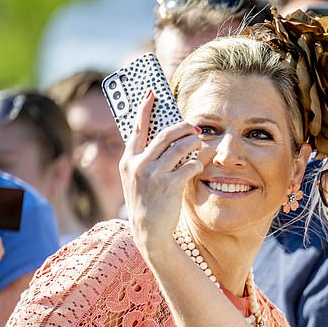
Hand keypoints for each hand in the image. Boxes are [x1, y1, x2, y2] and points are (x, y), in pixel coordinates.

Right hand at [119, 90, 201, 263]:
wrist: (148, 233)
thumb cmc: (146, 204)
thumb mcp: (137, 181)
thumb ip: (145, 159)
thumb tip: (165, 138)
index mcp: (127, 162)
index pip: (136, 128)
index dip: (144, 109)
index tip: (152, 93)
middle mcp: (137, 166)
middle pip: (163, 135)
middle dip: (181, 128)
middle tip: (193, 127)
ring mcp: (152, 176)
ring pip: (178, 148)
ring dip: (192, 143)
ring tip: (199, 143)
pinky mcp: (168, 187)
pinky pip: (188, 166)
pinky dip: (196, 162)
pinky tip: (199, 163)